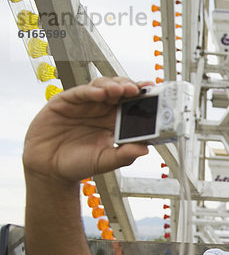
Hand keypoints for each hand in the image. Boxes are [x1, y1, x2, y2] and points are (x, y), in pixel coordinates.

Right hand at [23, 76, 151, 183]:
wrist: (49, 169)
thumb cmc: (79, 164)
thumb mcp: (105, 161)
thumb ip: (124, 155)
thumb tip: (145, 149)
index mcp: (115, 122)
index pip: (132, 104)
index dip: (143, 98)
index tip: (154, 95)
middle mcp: (102, 110)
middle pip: (120, 90)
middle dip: (131, 87)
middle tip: (139, 90)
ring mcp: (85, 104)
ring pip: (103, 86)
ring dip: (114, 85)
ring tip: (122, 90)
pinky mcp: (65, 102)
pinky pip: (80, 92)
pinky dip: (91, 91)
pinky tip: (100, 93)